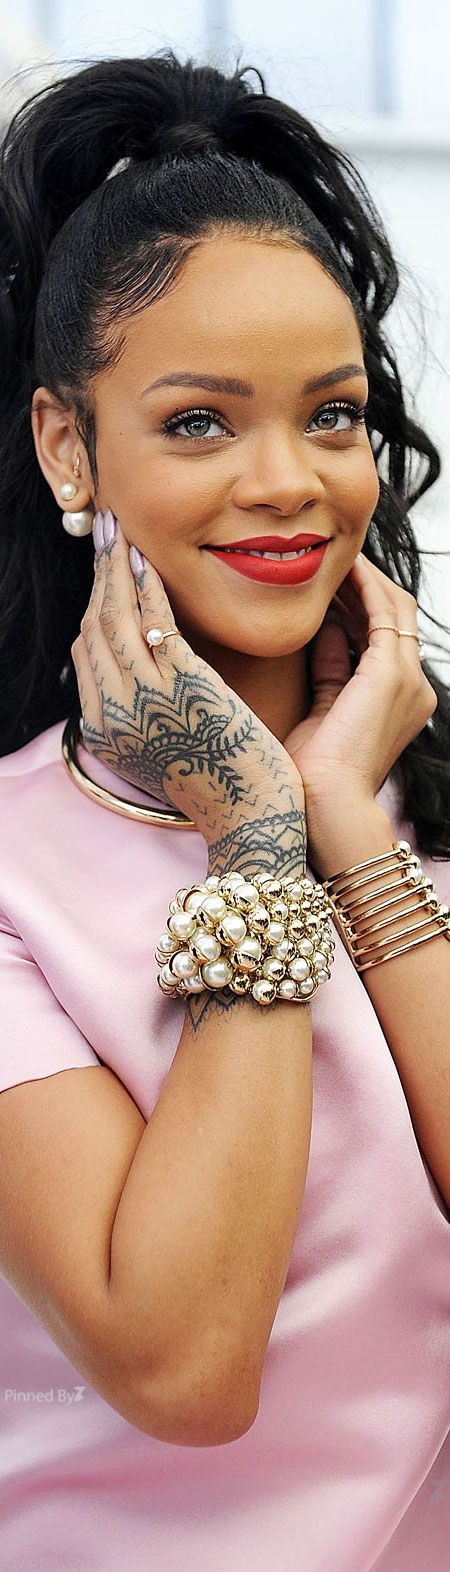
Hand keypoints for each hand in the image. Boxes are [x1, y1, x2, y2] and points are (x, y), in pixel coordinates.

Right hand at [70, 510, 305, 871]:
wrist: (252, 818)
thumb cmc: (222, 785)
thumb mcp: (166, 749)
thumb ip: (145, 712)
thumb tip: (144, 667)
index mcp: (103, 733)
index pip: (85, 654)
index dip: (95, 607)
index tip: (107, 575)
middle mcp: (112, 714)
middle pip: (93, 629)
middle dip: (98, 577)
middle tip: (106, 536)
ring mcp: (142, 699)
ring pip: (116, 617)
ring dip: (118, 569)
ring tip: (123, 535)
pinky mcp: (179, 684)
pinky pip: (154, 621)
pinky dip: (149, 585)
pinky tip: (151, 562)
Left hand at [283, 552, 436, 817]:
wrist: (326, 803)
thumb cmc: (315, 772)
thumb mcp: (324, 710)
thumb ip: (331, 670)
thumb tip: (326, 630)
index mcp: (400, 701)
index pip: (384, 639)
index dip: (359, 607)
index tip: (332, 586)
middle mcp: (414, 687)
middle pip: (395, 618)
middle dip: (365, 587)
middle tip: (334, 562)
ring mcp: (408, 679)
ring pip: (394, 609)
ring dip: (367, 580)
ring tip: (338, 556)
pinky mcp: (391, 673)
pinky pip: (384, 613)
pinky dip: (366, 587)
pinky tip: (345, 569)